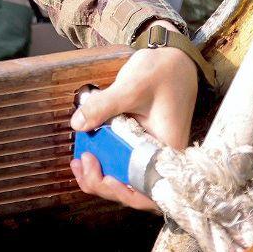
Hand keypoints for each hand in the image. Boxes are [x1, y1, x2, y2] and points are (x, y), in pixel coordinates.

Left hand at [69, 46, 197, 211]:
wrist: (175, 58)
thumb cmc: (164, 71)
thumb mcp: (131, 86)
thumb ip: (104, 106)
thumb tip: (77, 125)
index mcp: (169, 150)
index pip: (150, 191)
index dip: (125, 193)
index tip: (104, 177)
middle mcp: (161, 156)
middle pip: (134, 188)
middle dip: (103, 183)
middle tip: (81, 163)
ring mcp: (150, 150)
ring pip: (125, 174)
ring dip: (100, 173)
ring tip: (78, 162)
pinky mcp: (140, 141)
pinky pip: (122, 157)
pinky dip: (104, 157)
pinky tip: (85, 149)